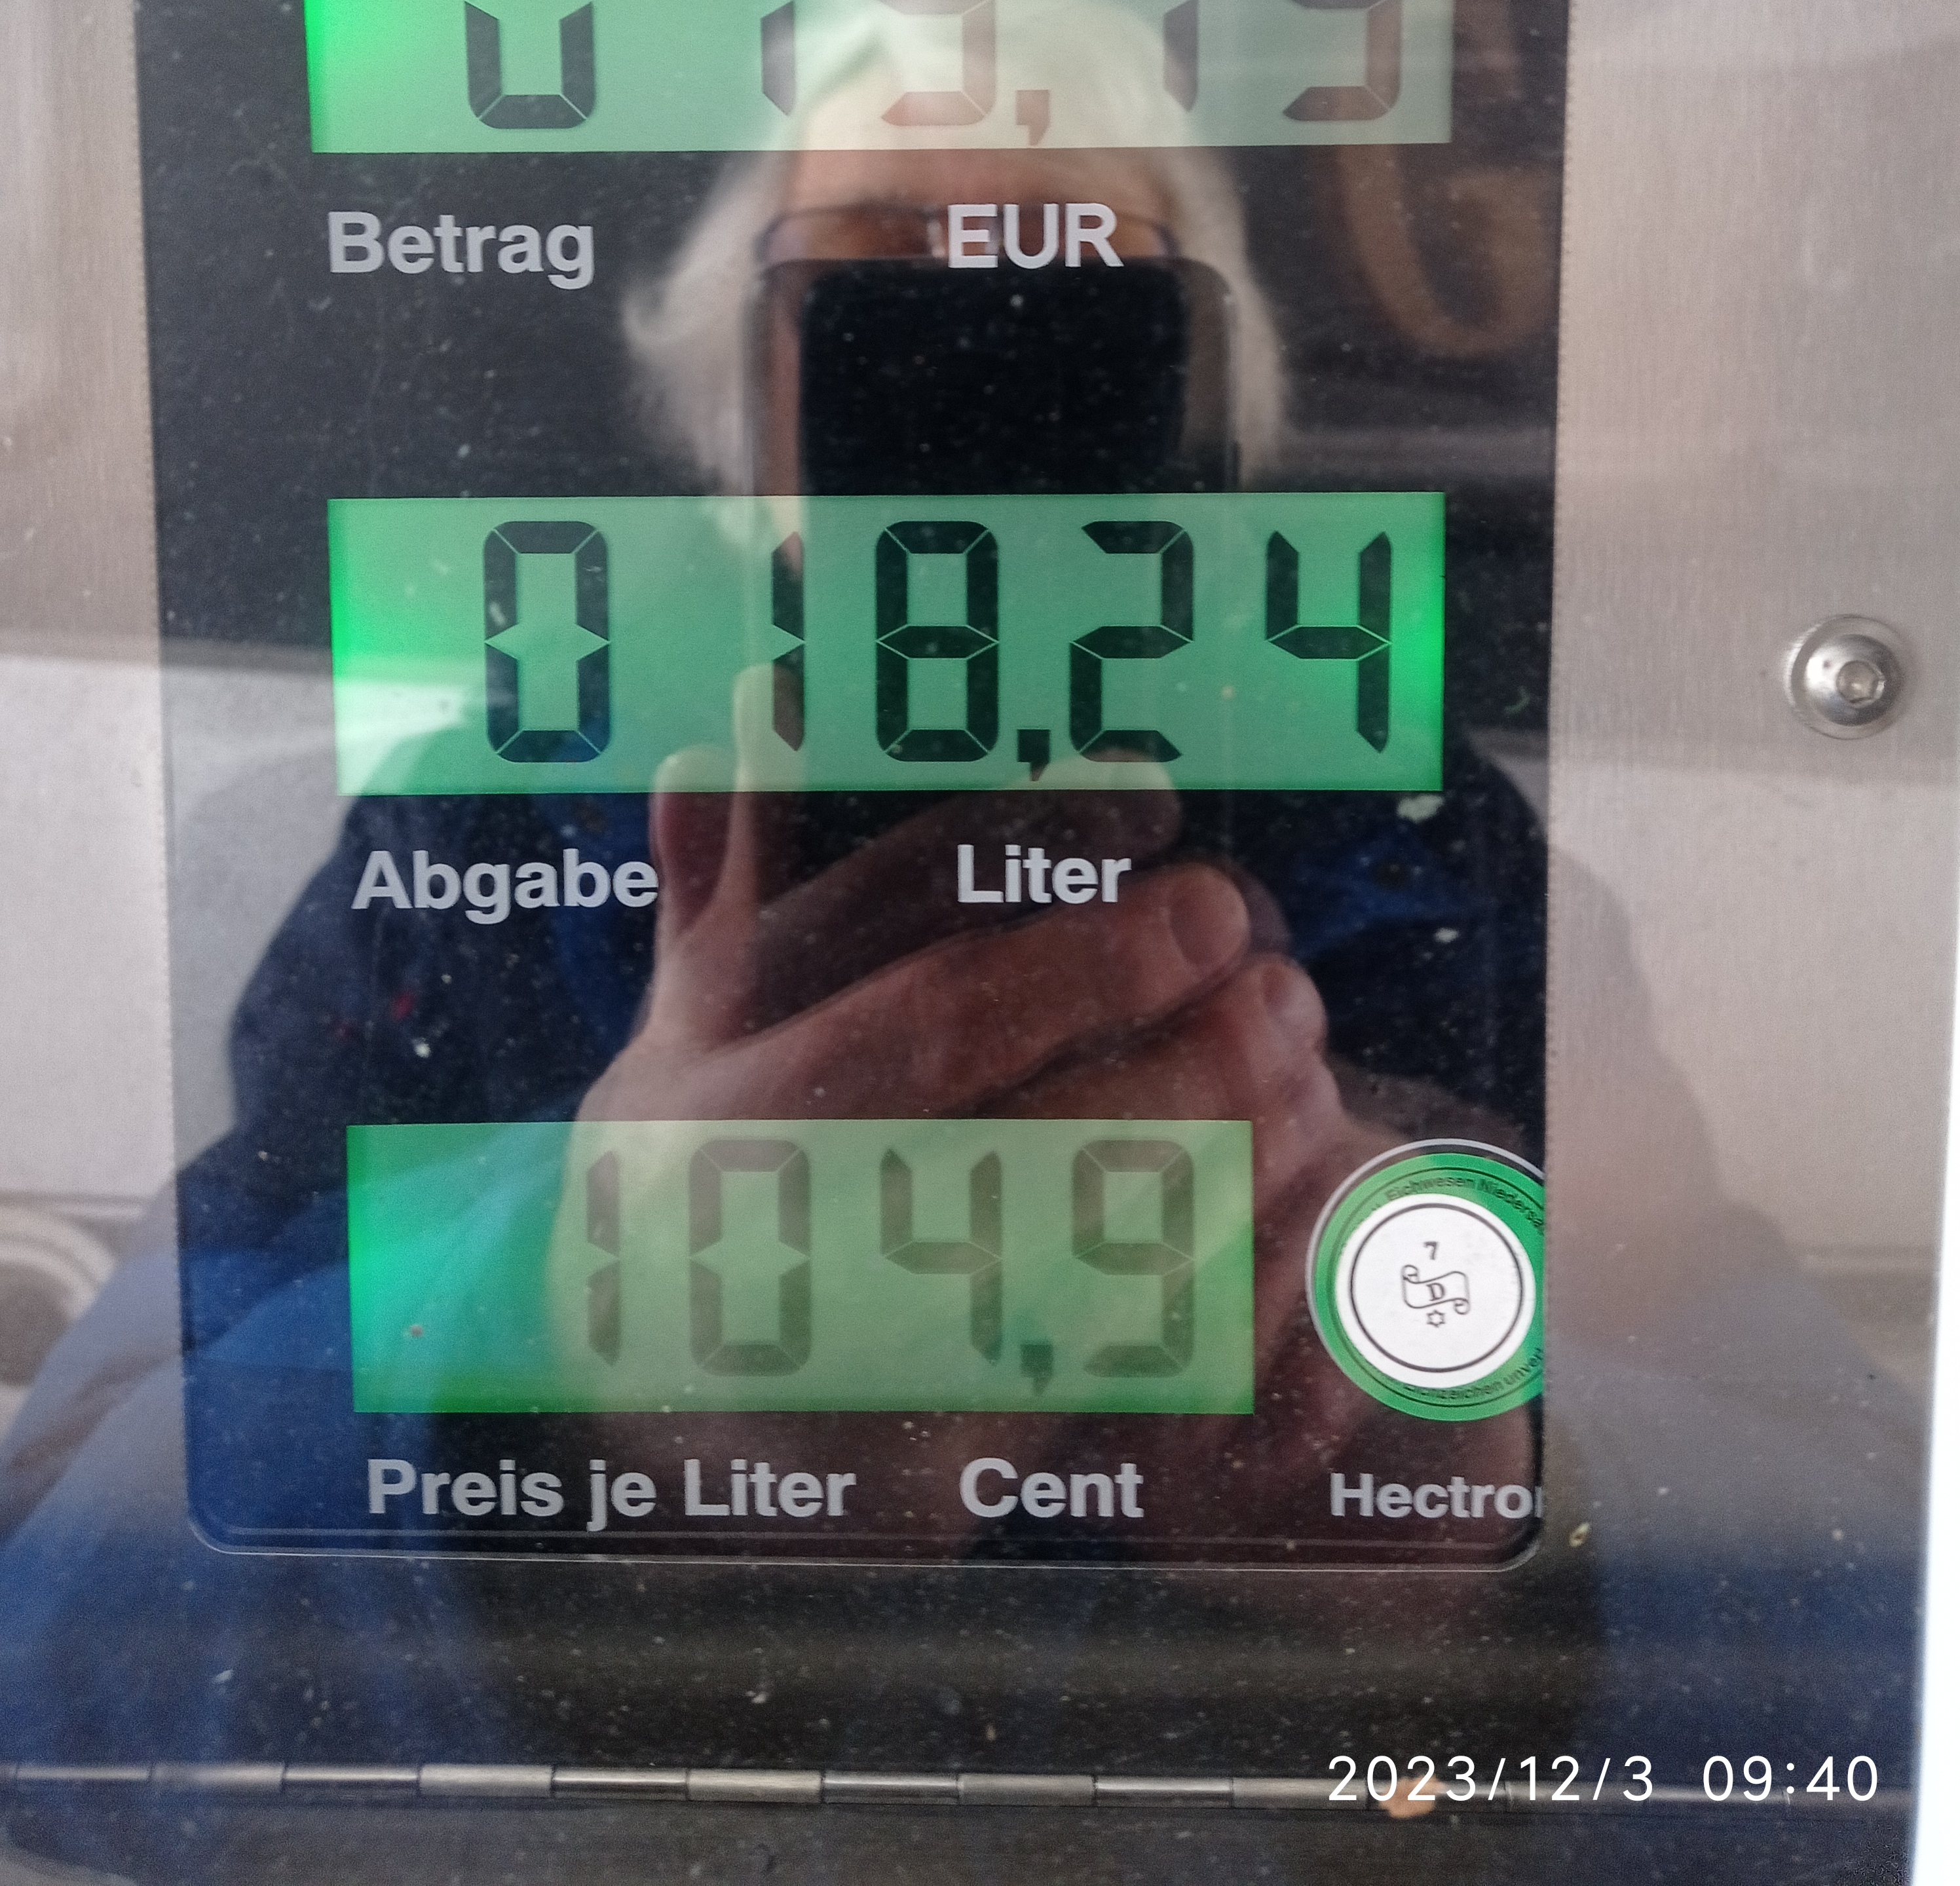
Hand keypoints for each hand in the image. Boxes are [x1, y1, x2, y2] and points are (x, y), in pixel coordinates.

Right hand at [579, 785, 1529, 1549]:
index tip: (1192, 876)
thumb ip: (732, 878)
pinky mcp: (940, 1479)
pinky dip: (1220, 1294)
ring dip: (1227, 1164)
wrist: (639, 1400)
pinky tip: (1285, 1209)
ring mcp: (866, 1383)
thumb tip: (758, 712)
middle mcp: (788, 1258)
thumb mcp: (682, 1017)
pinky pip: (1114, 1387)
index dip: (1078, 950)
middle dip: (1185, 1054)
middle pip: (1036, 1150)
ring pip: (1092, 1277)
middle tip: (1275, 974)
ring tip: (1305, 1072)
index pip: (933, 1023)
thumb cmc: (688, 1163)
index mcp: (723, 1120)